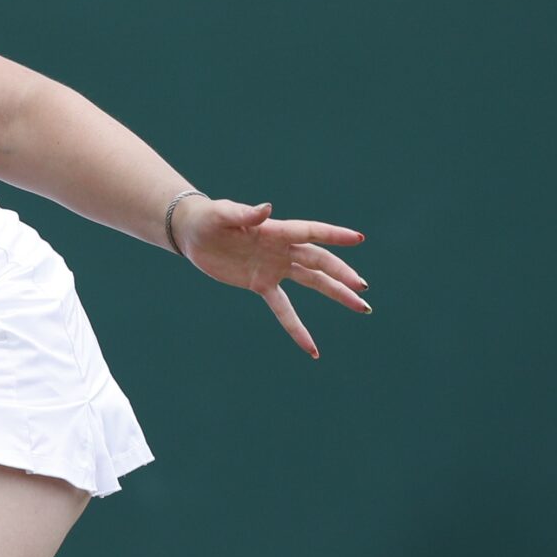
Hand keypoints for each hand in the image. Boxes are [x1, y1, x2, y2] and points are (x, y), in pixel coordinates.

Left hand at [170, 198, 368, 359]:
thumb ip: (244, 214)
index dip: (334, 235)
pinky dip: (296, 328)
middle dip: (341, 274)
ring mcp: (274, 268)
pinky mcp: (261, 285)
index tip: (358, 239)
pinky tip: (312, 347)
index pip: (310, 232)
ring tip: (361, 307)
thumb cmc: (209, 218)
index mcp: (275, 230)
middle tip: (363, 287)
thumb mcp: (222, 215)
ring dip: (336, 293)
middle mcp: (281, 249)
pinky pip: (283, 309)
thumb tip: (267, 208)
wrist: (194, 234)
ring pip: (313, 282)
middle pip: (318, 261)